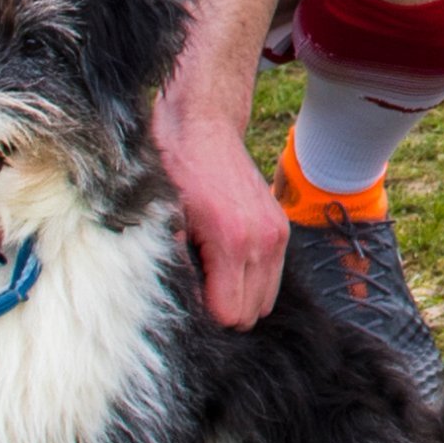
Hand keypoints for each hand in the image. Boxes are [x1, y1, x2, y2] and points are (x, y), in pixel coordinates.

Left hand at [159, 74, 289, 328]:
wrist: (202, 126)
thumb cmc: (174, 169)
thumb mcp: (161, 222)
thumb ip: (173, 268)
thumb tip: (177, 308)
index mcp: (233, 242)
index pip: (229, 316)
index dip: (203, 316)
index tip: (184, 298)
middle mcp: (265, 241)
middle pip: (251, 314)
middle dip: (222, 309)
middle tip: (194, 288)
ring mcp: (279, 234)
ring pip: (265, 299)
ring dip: (238, 296)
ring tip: (209, 274)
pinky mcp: (282, 227)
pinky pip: (272, 276)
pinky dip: (250, 278)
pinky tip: (224, 260)